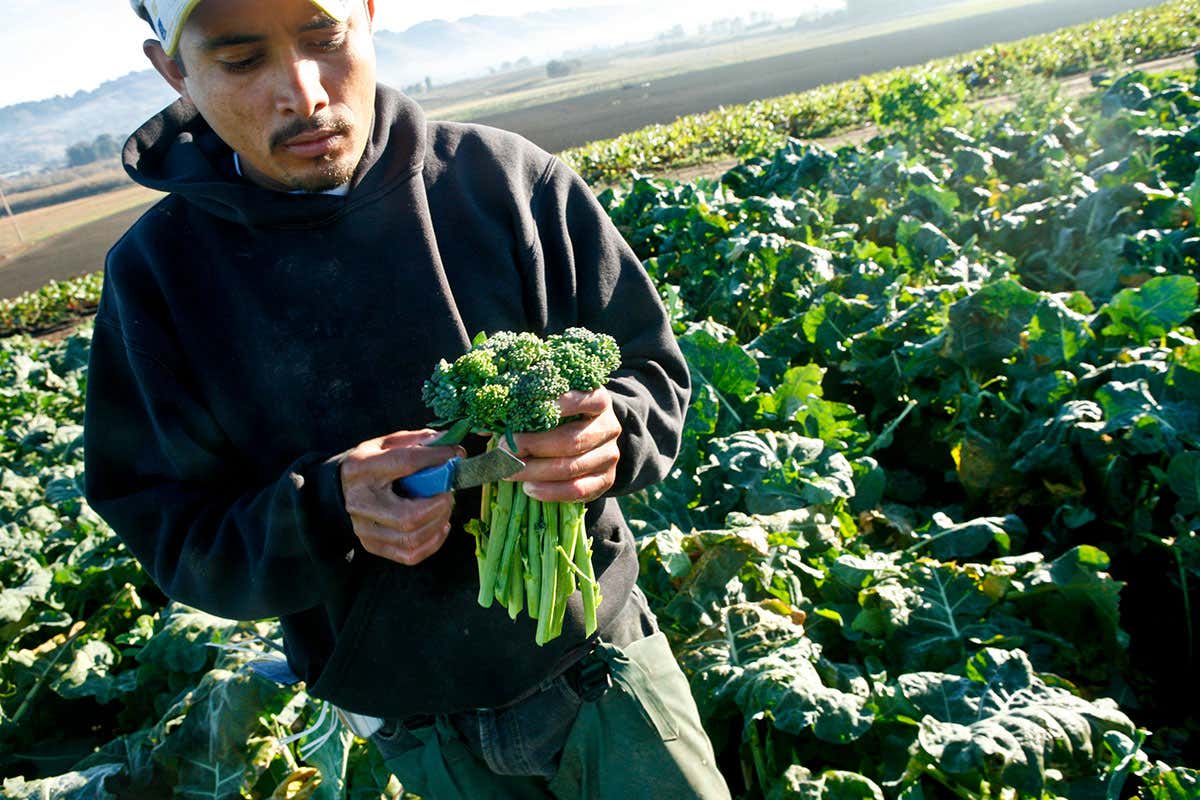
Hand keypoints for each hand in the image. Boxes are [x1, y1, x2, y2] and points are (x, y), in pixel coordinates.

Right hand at [339, 429, 464, 565]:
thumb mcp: (385, 444)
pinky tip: (440, 525)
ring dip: (438, 522)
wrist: (339, 490)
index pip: (404, 462)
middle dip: (439, 505)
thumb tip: (449, 442)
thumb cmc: (369, 464)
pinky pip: (410, 555)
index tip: (455, 454)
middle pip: (408, 516)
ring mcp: (365, 529)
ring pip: (412, 538)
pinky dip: (433, 542)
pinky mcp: (373, 545)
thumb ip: (416, 441)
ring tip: (444, 506)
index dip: (435, 458)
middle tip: (448, 492)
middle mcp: (361, 502)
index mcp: (362, 469)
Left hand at [509, 389, 621, 502]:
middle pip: (571, 440)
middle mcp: (608, 427)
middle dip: (534, 446)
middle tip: (505, 449)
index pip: (585, 399)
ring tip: (509, 471)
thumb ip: (523, 409)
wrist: (594, 441)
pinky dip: (550, 492)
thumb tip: (483, 426)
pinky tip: (529, 488)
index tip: (527, 407)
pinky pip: (578, 490)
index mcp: (599, 400)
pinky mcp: (606, 480)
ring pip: (571, 467)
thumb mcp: (551, 405)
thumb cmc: (562, 418)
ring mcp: (610, 455)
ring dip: (535, 471)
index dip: (559, 404)